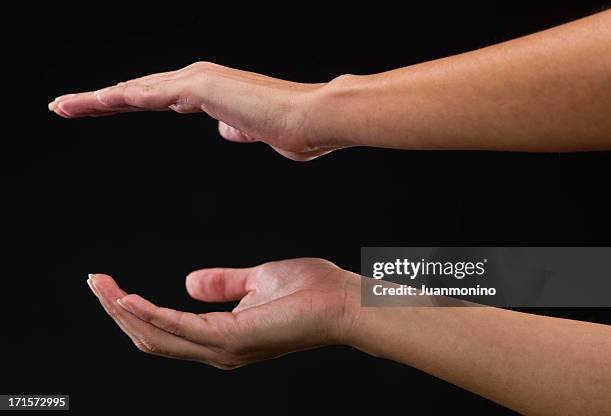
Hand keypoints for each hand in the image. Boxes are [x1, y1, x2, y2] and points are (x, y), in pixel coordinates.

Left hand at [48, 62, 349, 160]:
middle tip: (67, 107)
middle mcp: (200, 81)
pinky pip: (153, 93)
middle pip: (139, 89)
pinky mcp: (203, 87)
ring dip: (99, 98)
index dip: (129, 102)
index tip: (106, 109)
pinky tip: (97, 101)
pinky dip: (123, 97)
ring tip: (65, 106)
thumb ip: (238, 128)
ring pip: (137, 88)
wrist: (314, 119)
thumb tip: (227, 129)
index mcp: (211, 93)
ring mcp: (200, 81)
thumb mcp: (258, 134)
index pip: (158, 97)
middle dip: (102, 99)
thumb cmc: (295, 130)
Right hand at [87, 258, 359, 368]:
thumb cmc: (311, 292)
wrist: (345, 301)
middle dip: (119, 312)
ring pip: (158, 337)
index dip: (133, 311)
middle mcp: (217, 350)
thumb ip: (223, 285)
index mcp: (222, 337)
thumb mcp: (257, 281)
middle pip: (153, 338)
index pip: (165, 330)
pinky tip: (129, 299)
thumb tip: (187, 283)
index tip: (110, 285)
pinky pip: (180, 329)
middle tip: (95, 283)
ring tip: (102, 287)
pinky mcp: (232, 339)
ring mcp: (223, 349)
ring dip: (125, 312)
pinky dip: (151, 315)